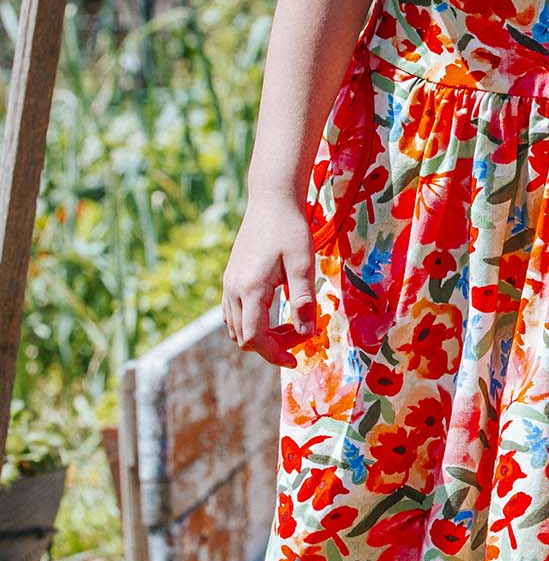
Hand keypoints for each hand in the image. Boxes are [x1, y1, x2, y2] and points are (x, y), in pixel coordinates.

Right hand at [221, 194, 317, 365]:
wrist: (271, 201)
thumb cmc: (291, 230)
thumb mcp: (303, 265)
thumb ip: (303, 300)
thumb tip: (306, 334)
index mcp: (250, 290)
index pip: (254, 338)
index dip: (275, 355)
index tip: (296, 359)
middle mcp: (233, 289)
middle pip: (243, 337)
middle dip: (270, 346)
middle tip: (300, 336)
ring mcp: (229, 283)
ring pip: (235, 327)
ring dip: (260, 335)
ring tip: (290, 326)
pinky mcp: (231, 278)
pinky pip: (233, 313)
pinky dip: (251, 322)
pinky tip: (274, 314)